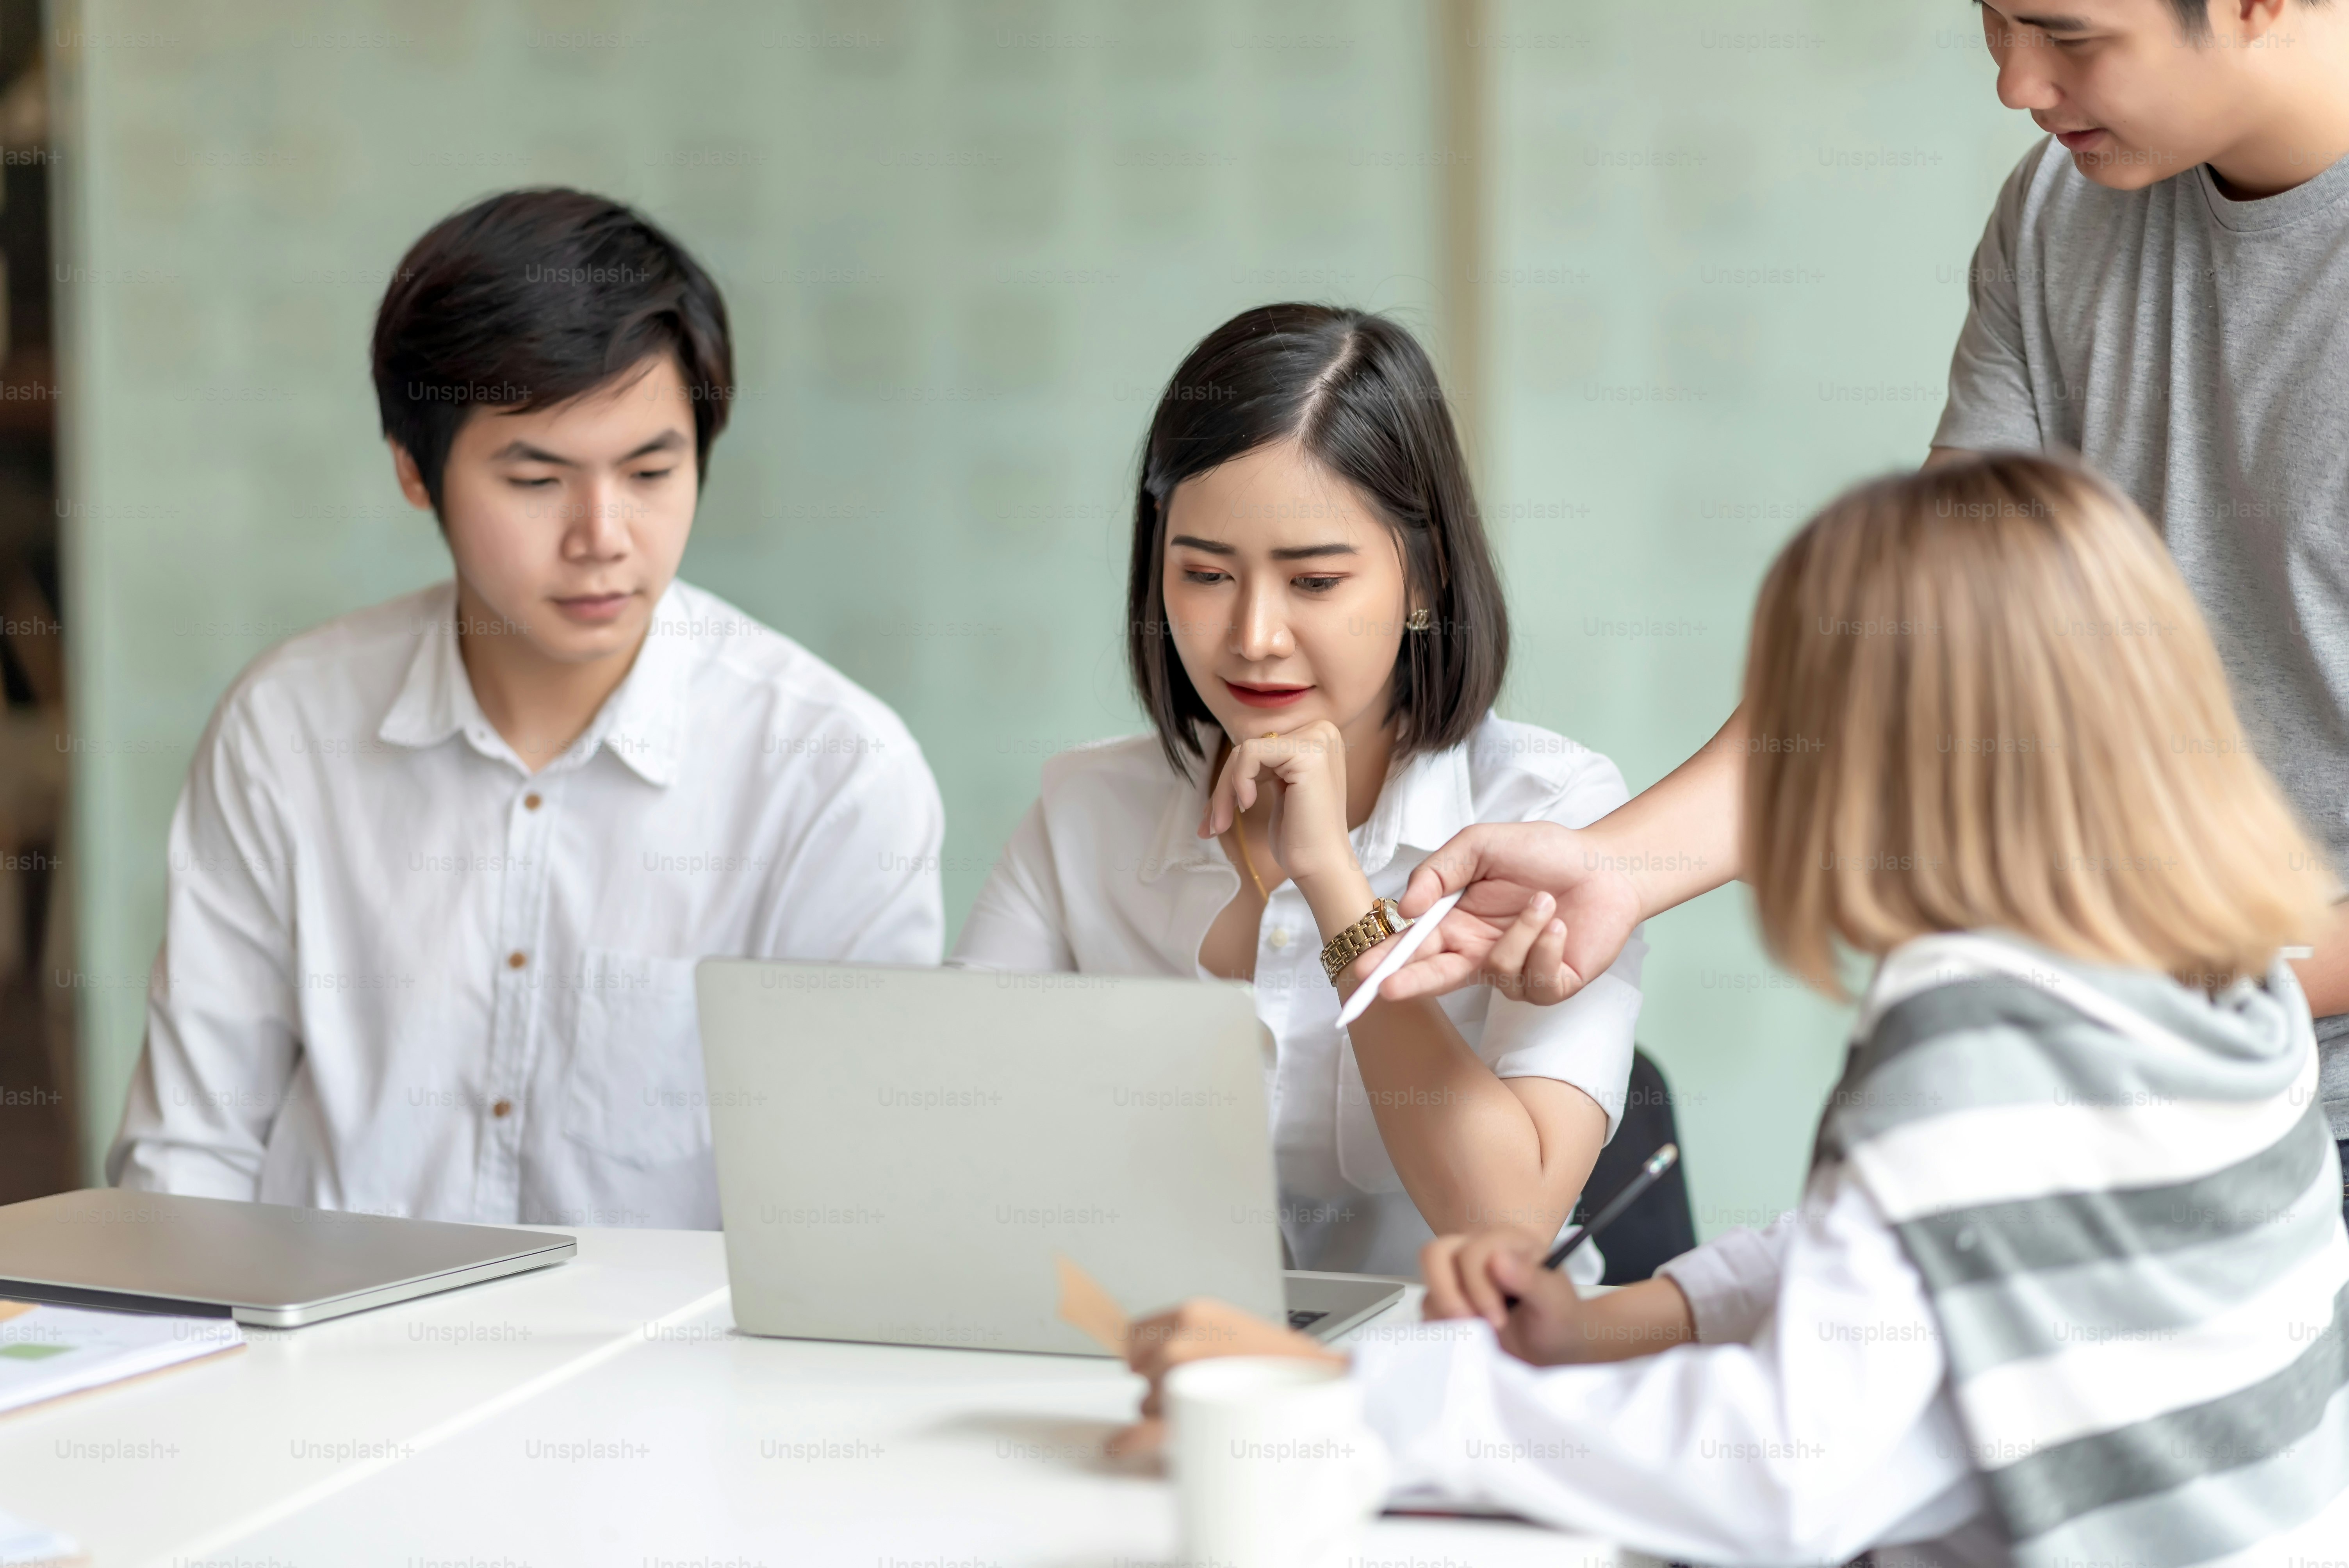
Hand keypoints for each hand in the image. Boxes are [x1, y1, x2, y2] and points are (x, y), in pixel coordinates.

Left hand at [1108, 1297, 1343, 1456]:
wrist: (1322, 1384)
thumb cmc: (1284, 1362)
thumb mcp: (1232, 1327)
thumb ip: (1192, 1333)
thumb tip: (1153, 1354)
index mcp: (1193, 1312)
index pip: (1134, 1334)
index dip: (1142, 1355)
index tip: (1150, 1366)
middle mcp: (1183, 1338)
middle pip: (1141, 1372)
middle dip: (1160, 1385)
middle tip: (1199, 1391)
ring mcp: (1184, 1374)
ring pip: (1147, 1403)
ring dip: (1169, 1411)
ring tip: (1212, 1408)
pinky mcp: (1188, 1412)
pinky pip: (1143, 1431)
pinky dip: (1129, 1442)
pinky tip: (1120, 1446)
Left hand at [1199, 719, 1362, 896]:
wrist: (1322, 866)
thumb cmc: (1301, 837)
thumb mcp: (1282, 790)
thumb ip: (1263, 768)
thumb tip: (1226, 764)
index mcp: (1317, 739)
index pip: (1259, 748)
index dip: (1232, 780)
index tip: (1217, 814)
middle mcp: (1321, 732)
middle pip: (1249, 748)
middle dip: (1223, 788)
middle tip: (1212, 825)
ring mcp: (1318, 739)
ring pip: (1245, 751)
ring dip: (1224, 791)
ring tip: (1221, 824)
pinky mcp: (1308, 752)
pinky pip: (1251, 753)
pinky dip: (1238, 781)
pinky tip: (1248, 805)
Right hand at [1378, 822, 1643, 1006]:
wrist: (1606, 866)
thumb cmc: (1543, 852)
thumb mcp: (1480, 846)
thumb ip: (1438, 873)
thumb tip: (1406, 909)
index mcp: (1458, 924)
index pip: (1415, 946)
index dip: (1388, 960)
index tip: (1362, 972)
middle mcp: (1480, 953)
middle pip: (1437, 977)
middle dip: (1411, 982)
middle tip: (1387, 989)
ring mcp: (1514, 974)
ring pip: (1498, 970)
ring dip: (1522, 931)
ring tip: (1545, 901)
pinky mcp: (1550, 987)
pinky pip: (1535, 980)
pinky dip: (1548, 947)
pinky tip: (1561, 926)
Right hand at [1419, 1230, 1595, 1366]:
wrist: (1558, 1349)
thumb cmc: (1561, 1321)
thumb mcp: (1555, 1302)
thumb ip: (1532, 1279)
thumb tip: (1497, 1259)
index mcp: (1506, 1244)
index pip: (1472, 1251)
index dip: (1478, 1286)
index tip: (1499, 1320)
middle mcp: (1479, 1255)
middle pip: (1435, 1253)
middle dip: (1447, 1293)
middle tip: (1470, 1323)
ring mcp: (1461, 1279)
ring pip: (1428, 1282)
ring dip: (1445, 1313)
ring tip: (1475, 1334)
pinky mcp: (1451, 1303)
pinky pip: (1428, 1307)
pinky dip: (1440, 1325)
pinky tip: (1468, 1338)